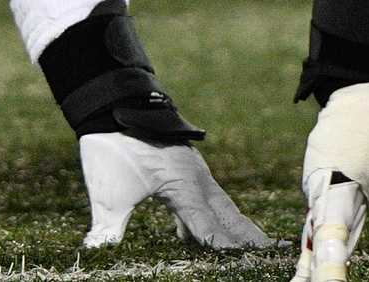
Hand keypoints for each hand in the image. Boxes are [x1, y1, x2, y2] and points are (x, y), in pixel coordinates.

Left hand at [81, 132, 272, 248]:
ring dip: (235, 225)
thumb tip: (95, 249)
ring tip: (254, 244)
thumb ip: (106, 227)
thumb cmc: (111, 146)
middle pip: (228, 216)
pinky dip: (208, 214)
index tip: (245, 264)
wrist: (112, 104)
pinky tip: (187, 234)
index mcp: (183, 187)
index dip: (225, 248)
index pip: (208, 228)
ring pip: (219, 204)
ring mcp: (192, 171)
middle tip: (274, 254)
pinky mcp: (182, 167)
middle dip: (248, 237)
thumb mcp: (107, 191)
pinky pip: (203, 196)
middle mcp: (195, 180)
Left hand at [293, 82, 368, 281]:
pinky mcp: (330, 169)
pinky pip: (331, 211)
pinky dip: (330, 237)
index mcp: (350, 201)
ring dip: (323, 261)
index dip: (330, 266)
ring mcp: (327, 183)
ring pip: (324, 233)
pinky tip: (326, 259)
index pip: (339, 241)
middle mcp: (332, 195)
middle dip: (319, 269)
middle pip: (325, 243)